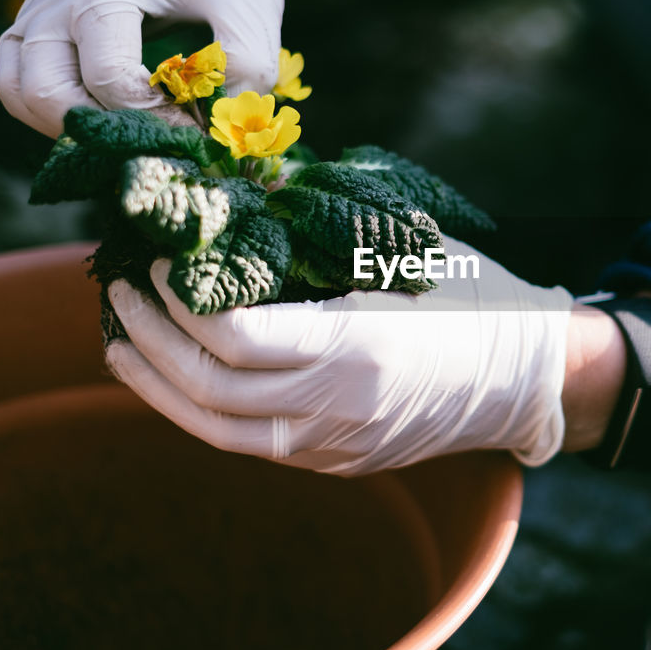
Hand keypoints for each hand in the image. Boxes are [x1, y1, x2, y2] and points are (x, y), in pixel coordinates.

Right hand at [0, 0, 283, 136]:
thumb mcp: (253, 10)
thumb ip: (245, 71)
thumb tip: (220, 137)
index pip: (108, 76)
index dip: (153, 120)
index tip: (193, 133)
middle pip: (43, 88)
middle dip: (100, 131)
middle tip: (153, 144)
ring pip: (16, 87)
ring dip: (66, 125)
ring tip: (126, 135)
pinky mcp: (39, 11)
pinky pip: (20, 72)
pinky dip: (55, 104)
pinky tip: (106, 115)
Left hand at [105, 239, 577, 474]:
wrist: (529, 375)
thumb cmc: (476, 298)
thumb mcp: (405, 252)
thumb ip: (323, 230)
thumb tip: (242, 190)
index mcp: (358, 346)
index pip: (236, 338)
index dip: (179, 300)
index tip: (159, 259)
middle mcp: (338, 407)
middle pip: (209, 389)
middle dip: (148, 339)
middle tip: (121, 291)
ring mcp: (334, 443)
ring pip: (217, 429)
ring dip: (157, 385)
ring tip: (122, 340)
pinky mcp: (335, 459)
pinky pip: (247, 440)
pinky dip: (198, 407)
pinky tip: (177, 372)